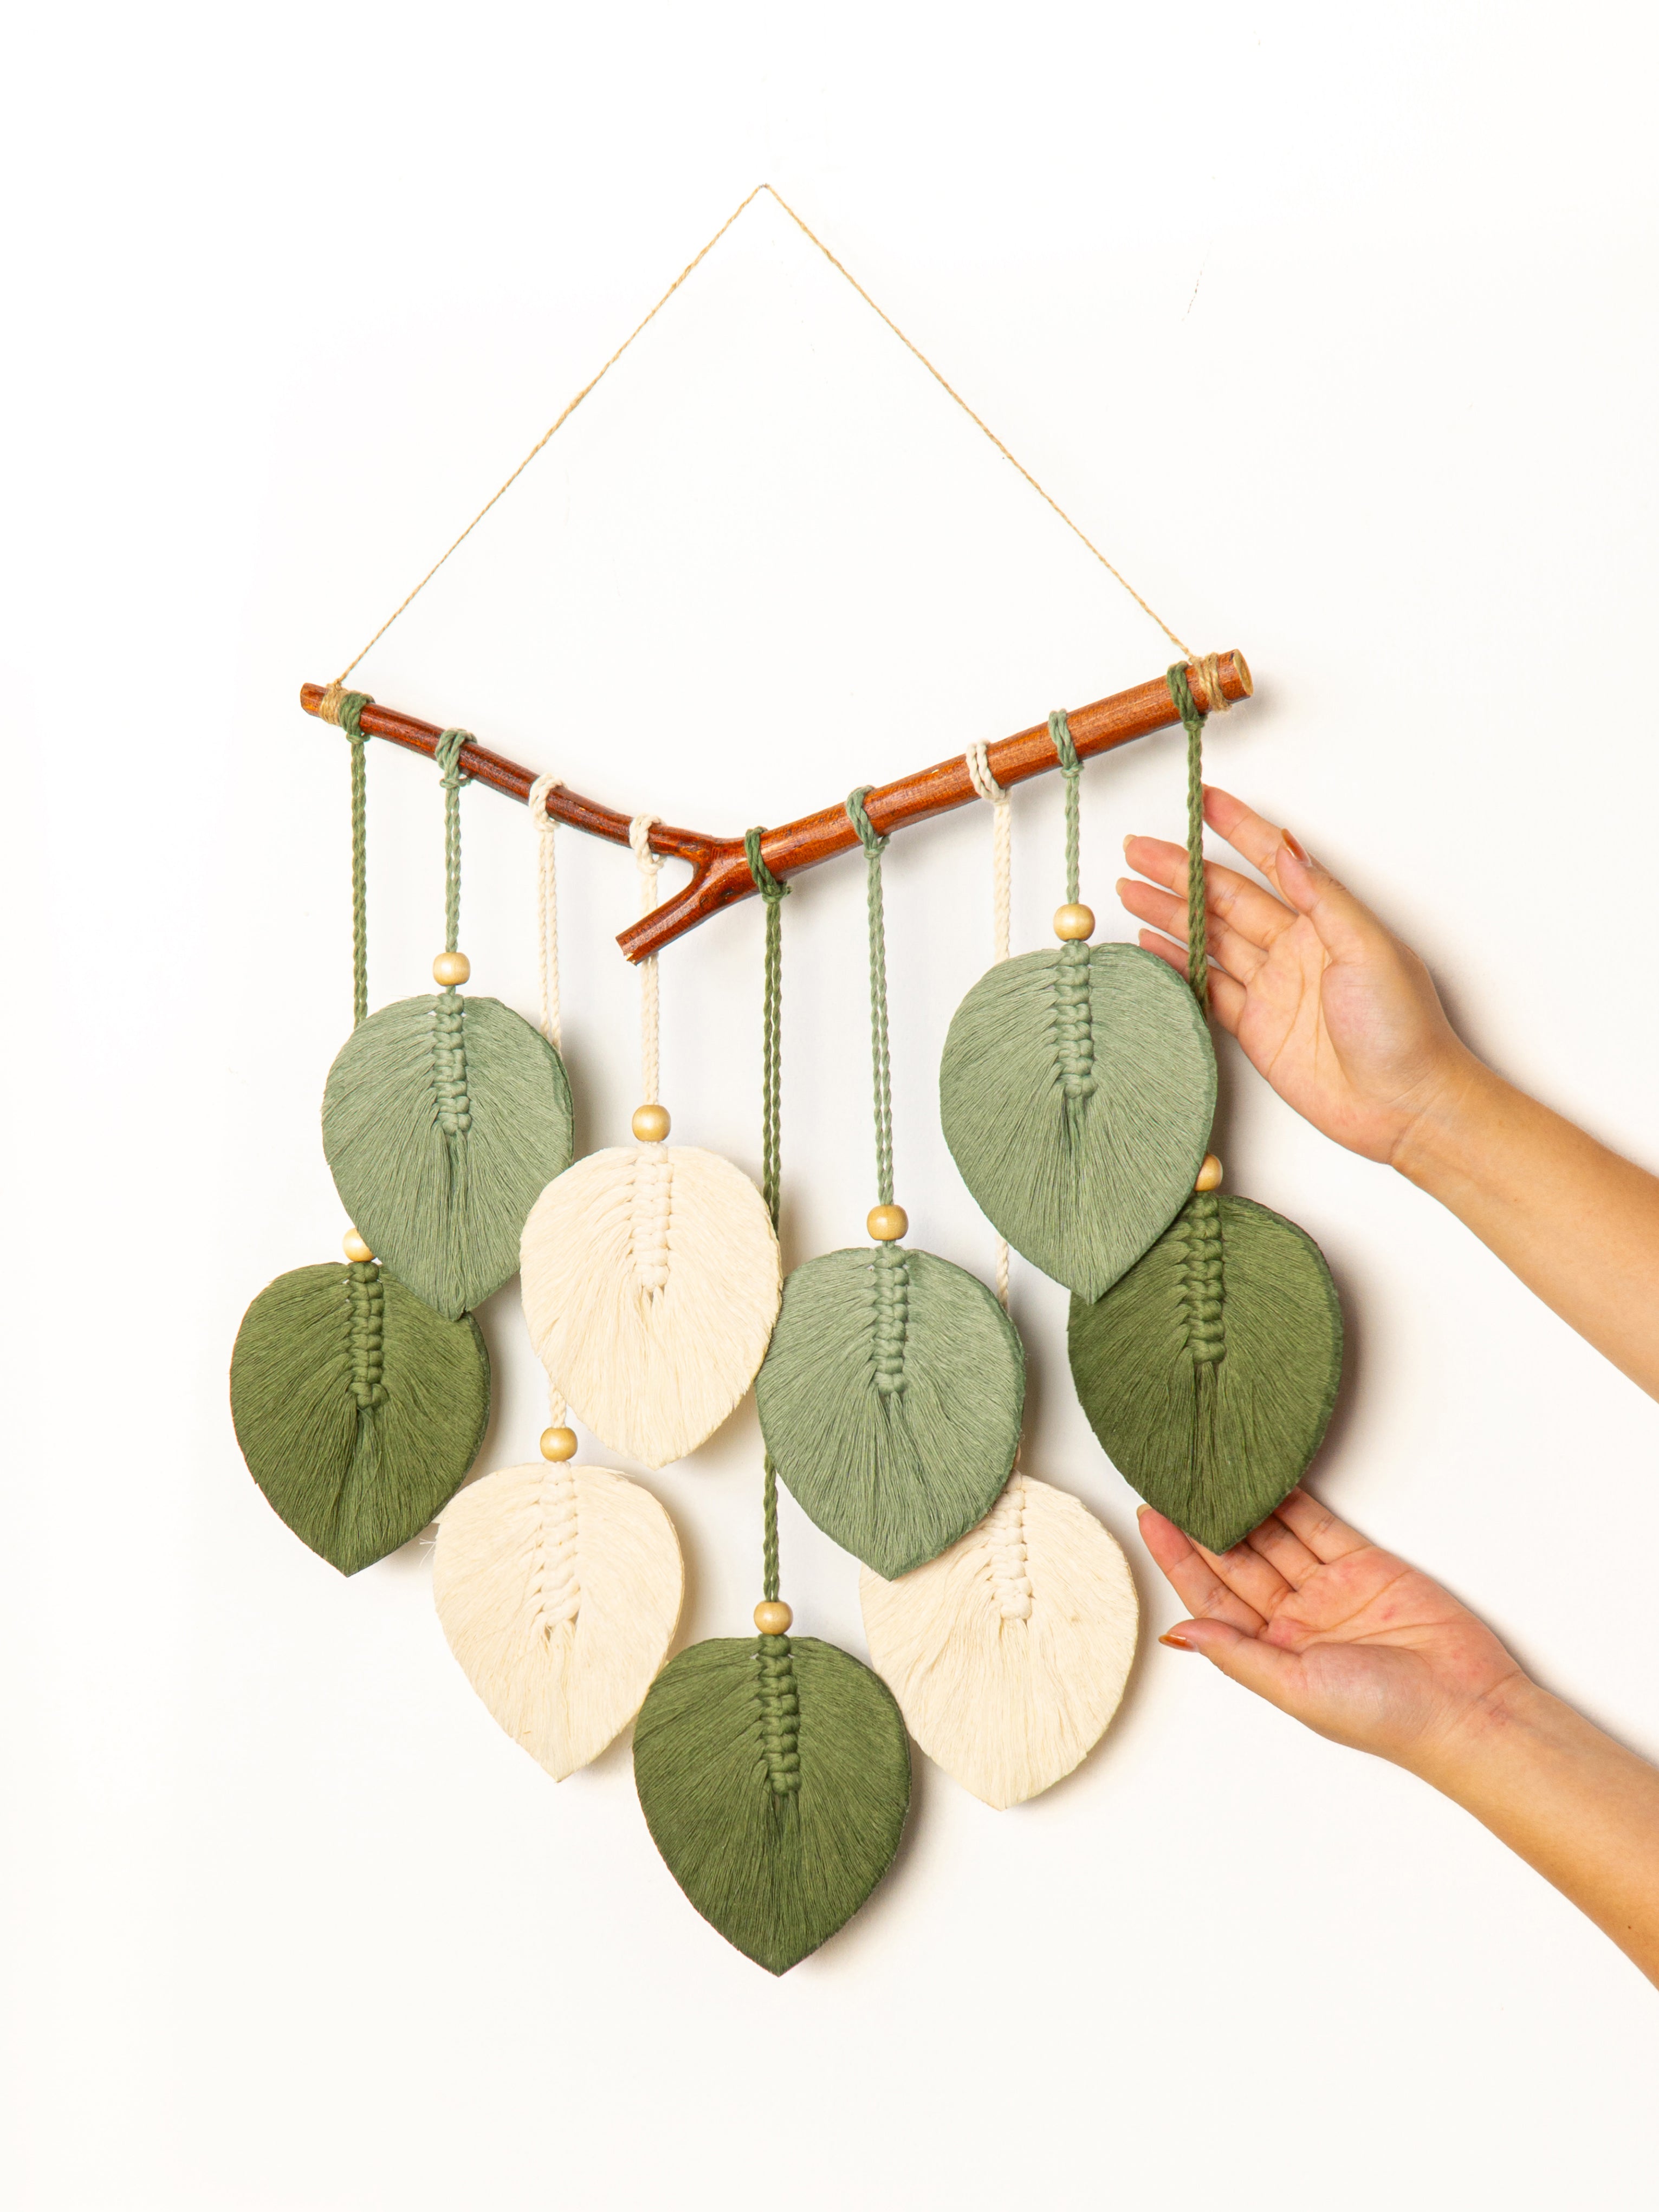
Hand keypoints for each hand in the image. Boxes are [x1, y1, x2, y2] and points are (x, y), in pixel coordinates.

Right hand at [1119, 787, 1475, 1165]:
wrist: (1404, 1106)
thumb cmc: (1403, 1028)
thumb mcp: (1369, 948)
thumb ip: (1322, 898)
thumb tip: (1287, 848)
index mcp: (1326, 920)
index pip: (1271, 861)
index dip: (1236, 829)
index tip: (1203, 801)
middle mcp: (1296, 947)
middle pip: (1225, 899)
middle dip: (1180, 871)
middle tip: (1137, 850)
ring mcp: (1273, 987)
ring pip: (1209, 940)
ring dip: (1169, 913)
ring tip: (1129, 889)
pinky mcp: (1256, 1028)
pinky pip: (1208, 988)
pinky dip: (1178, 965)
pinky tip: (1151, 943)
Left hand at [1138, 1489, 1524, 1777]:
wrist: (1464, 1707)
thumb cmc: (1382, 1715)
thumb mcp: (1295, 1689)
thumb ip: (1238, 1655)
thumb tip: (1178, 1633)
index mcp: (1272, 1653)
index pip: (1210, 1597)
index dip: (1179, 1559)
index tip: (1151, 1520)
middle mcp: (1296, 1621)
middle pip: (1236, 1562)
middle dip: (1203, 1525)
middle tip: (1172, 1481)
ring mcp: (1330, 1591)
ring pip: (1274, 1539)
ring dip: (1243, 1508)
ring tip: (1209, 1471)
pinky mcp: (1366, 1567)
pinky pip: (1318, 1528)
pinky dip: (1292, 1502)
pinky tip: (1265, 1479)